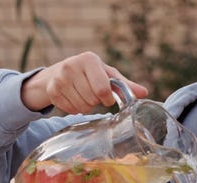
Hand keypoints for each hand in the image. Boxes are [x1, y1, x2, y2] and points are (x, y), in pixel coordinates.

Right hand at [21, 52, 147, 113]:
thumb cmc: (90, 73)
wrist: (59, 73)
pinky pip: (70, 110)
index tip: (107, 97)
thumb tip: (144, 93)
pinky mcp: (52, 91)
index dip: (107, 98)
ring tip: (84, 96)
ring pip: (81, 107)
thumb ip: (125, 85)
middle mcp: (72, 66)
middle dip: (96, 102)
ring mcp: (59, 78)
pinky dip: (75, 109)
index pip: (102, 89)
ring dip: (86, 107)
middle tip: (93, 95)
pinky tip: (74, 99)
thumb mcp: (107, 75)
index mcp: (89, 59)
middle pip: (92, 99)